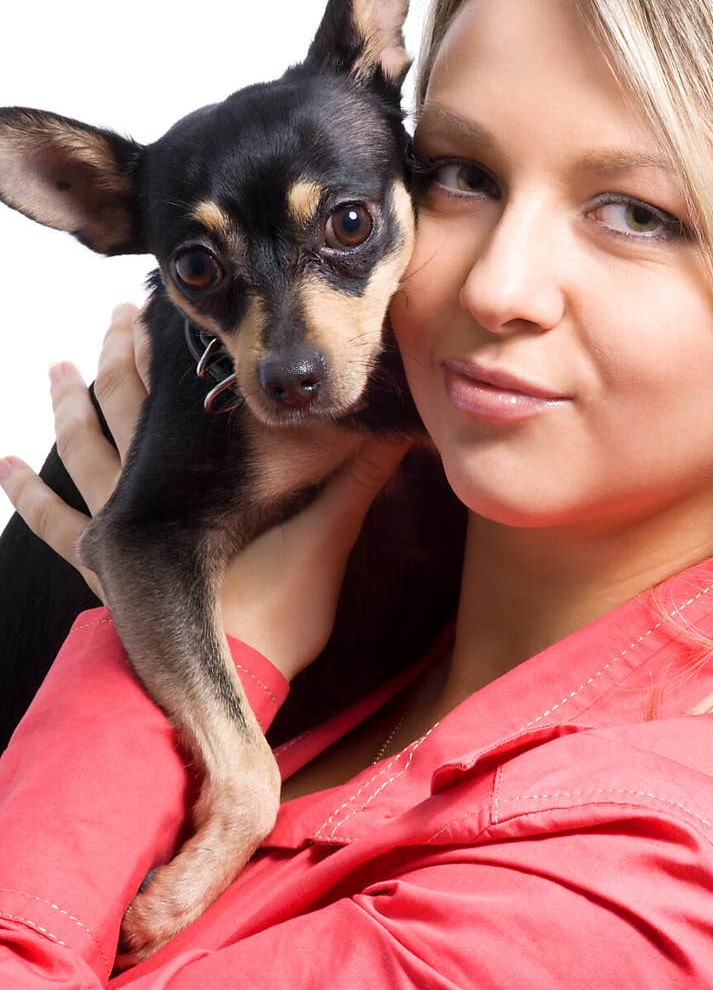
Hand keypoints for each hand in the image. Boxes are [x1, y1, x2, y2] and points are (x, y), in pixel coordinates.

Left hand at [0, 304, 412, 677]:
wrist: (227, 683)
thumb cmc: (275, 616)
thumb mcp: (326, 540)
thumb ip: (356, 480)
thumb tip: (397, 432)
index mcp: (201, 479)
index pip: (178, 395)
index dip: (171, 348)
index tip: (168, 306)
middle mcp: (150, 493)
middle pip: (121, 406)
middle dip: (119, 355)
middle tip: (118, 316)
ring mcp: (119, 529)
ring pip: (81, 450)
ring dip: (69, 404)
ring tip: (58, 367)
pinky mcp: (103, 569)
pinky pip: (52, 523)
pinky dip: (27, 492)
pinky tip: (7, 465)